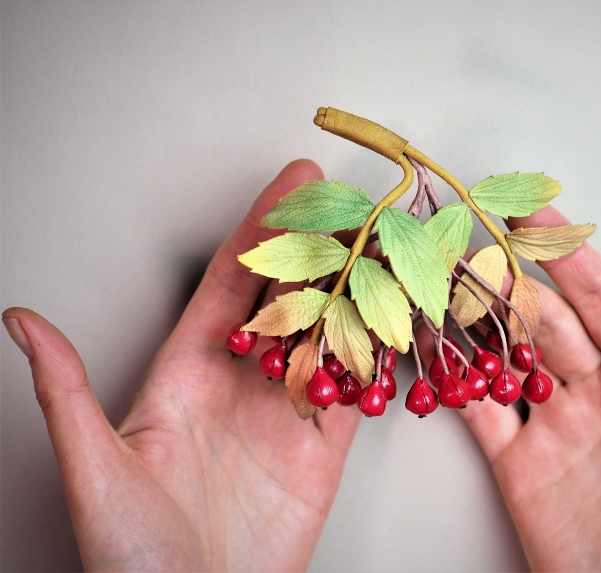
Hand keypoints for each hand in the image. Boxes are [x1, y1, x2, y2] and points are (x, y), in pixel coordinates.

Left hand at [2, 160, 360, 571]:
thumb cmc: (133, 555)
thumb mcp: (94, 466)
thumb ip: (65, 390)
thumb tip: (20, 320)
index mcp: (186, 370)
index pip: (231, 282)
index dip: (261, 228)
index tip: (291, 182)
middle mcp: (240, 382)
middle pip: (288, 296)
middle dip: (319, 245)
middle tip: (352, 199)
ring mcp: (283, 413)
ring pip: (329, 335)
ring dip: (357, 290)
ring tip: (386, 246)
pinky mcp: (320, 451)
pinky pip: (355, 393)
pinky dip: (376, 358)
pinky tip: (396, 323)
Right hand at [422, 206, 600, 570]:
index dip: (571, 253)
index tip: (538, 212)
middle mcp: (597, 390)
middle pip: (547, 317)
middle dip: (511, 276)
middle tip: (472, 240)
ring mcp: (553, 422)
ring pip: (506, 351)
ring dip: (476, 317)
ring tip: (443, 281)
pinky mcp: (514, 459)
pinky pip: (477, 405)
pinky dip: (453, 377)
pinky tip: (433, 348)